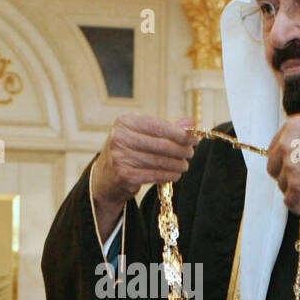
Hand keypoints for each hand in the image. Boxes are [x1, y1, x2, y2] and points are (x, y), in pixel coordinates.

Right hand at [90, 114, 197, 239]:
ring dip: (177, 164)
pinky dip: (169, 175)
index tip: (194, 138)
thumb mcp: (141, 135)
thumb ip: (165, 128)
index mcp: (125, 122)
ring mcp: (121, 158)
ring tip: (184, 165)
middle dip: (181, 150)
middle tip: (190, 153)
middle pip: (161, 144)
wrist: (105, 178)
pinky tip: (175, 174)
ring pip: (160, 161)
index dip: (180, 133)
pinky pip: (155, 175)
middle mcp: (120, 138)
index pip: (159, 126)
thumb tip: (191, 122)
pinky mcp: (125, 175)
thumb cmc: (127, 152)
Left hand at [266, 116, 299, 213]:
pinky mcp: (297, 186)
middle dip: (286, 177)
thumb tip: (285, 162)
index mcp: (292, 127)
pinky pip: (290, 202)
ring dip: (297, 191)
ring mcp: (291, 165)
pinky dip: (299, 206)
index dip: (284, 162)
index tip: (293, 169)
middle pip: (272, 167)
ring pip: (282, 186)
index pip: (274, 148)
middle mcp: (287, 144)